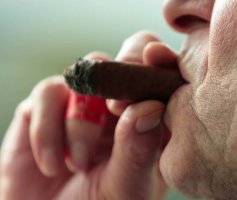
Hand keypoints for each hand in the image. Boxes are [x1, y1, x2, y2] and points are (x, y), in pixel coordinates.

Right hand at [0, 31, 177, 199]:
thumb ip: (139, 150)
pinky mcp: (48, 105)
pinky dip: (48, 129)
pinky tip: (53, 165)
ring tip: (81, 165)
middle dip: (122, 74)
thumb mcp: (128, 186)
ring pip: (87, 75)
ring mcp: (86, 101)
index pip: (167, 75)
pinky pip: (48, 92)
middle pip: (131, 53)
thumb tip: (150, 106)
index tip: (154, 61)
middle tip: (116, 108)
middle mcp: (122, 102)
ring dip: (81, 123)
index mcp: (153, 118)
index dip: (164, 61)